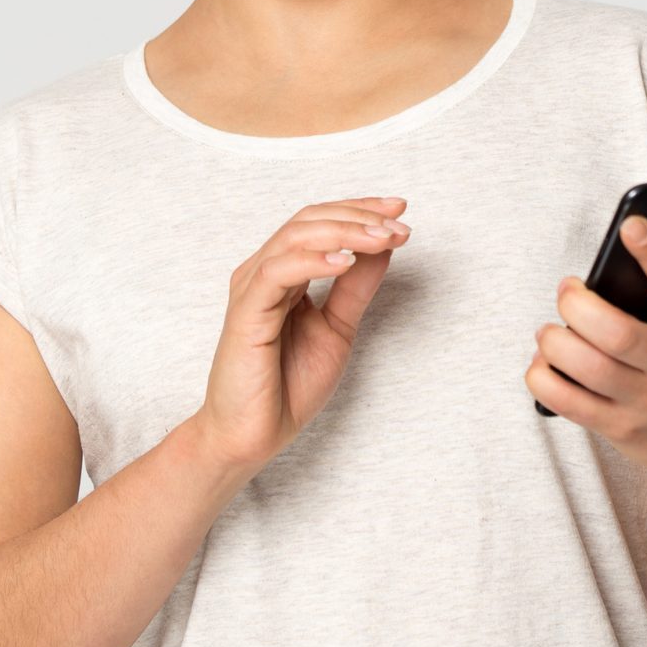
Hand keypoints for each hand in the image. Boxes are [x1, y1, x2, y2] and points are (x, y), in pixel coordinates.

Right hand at [194, 196, 412, 472]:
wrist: (254, 436)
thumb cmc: (287, 386)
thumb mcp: (337, 330)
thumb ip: (356, 289)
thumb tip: (384, 247)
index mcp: (284, 273)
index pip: (320, 222)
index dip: (360, 209)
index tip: (401, 210)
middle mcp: (264, 272)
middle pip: (309, 220)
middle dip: (359, 217)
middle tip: (399, 226)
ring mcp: (252, 289)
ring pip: (296, 237)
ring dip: (345, 232)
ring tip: (382, 238)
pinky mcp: (246, 311)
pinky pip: (279, 272)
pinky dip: (314, 260)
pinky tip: (346, 262)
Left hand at [526, 205, 646, 482]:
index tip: (631, 224)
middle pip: (615, 332)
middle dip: (576, 304)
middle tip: (567, 290)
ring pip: (587, 367)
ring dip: (554, 341)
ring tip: (550, 329)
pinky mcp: (622, 429)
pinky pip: (568, 403)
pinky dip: (543, 379)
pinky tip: (543, 364)